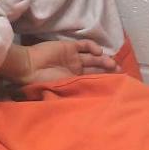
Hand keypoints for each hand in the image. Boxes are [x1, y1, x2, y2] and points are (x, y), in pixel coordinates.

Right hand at [2, 37, 118, 86]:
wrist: (29, 67)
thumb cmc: (42, 82)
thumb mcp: (61, 90)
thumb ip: (76, 91)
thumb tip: (94, 103)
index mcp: (74, 80)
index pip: (93, 79)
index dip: (105, 80)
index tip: (116, 83)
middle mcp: (75, 69)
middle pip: (96, 67)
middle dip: (108, 69)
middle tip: (119, 72)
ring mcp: (73, 57)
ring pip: (93, 57)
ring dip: (104, 59)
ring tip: (112, 64)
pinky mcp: (69, 47)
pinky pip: (84, 45)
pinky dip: (93, 47)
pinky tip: (98, 51)